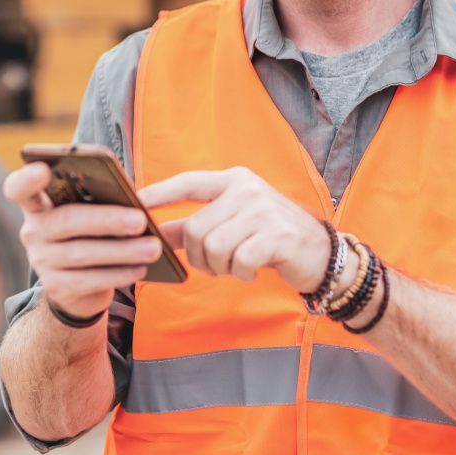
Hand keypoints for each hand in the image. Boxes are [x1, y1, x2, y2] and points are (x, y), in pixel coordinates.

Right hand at [3, 162, 164, 319]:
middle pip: (66, 220)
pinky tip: (140, 268)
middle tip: (140, 220)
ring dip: (122, 250)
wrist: (78, 285)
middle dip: (107, 220)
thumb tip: (135, 201)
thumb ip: (99, 200)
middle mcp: (33, 231)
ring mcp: (41, 260)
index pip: (19, 188)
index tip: (42, 169)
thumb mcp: (89, 212)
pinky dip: (118, 274)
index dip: (27, 178)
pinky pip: (88, 280)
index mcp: (39, 203)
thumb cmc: (90, 233)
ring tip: (153, 247)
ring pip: (82, 253)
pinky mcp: (55, 287)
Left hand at [140, 167, 330, 292]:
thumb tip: (155, 232)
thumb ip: (196, 225)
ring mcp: (263, 209)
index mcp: (233, 180)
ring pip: (214, 247)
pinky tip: (252, 271)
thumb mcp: (233, 224)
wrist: (320, 254)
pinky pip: (238, 261)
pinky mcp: (277, 234)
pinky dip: (241, 274)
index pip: (188, 183)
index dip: (159, 193)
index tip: (135, 202)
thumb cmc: (270, 238)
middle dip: (200, 257)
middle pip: (195, 229)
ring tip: (236, 266)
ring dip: (220, 268)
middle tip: (217, 266)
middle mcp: (246, 189)